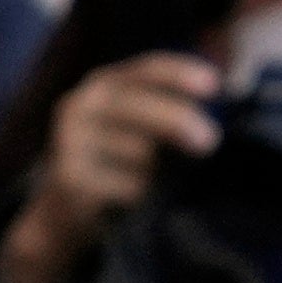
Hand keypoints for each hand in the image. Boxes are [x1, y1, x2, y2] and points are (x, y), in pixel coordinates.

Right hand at [3, 50, 213, 282]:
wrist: (62, 212)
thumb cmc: (115, 163)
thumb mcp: (139, 127)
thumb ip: (168, 111)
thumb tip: (219, 112)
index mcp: (103, 83)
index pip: (147, 70)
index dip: (181, 74)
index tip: (214, 86)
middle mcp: (80, 105)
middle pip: (142, 107)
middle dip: (180, 123)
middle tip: (209, 143)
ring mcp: (69, 142)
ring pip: (138, 152)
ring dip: (156, 170)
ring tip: (145, 179)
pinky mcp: (68, 179)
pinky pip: (127, 184)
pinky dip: (139, 195)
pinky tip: (128, 199)